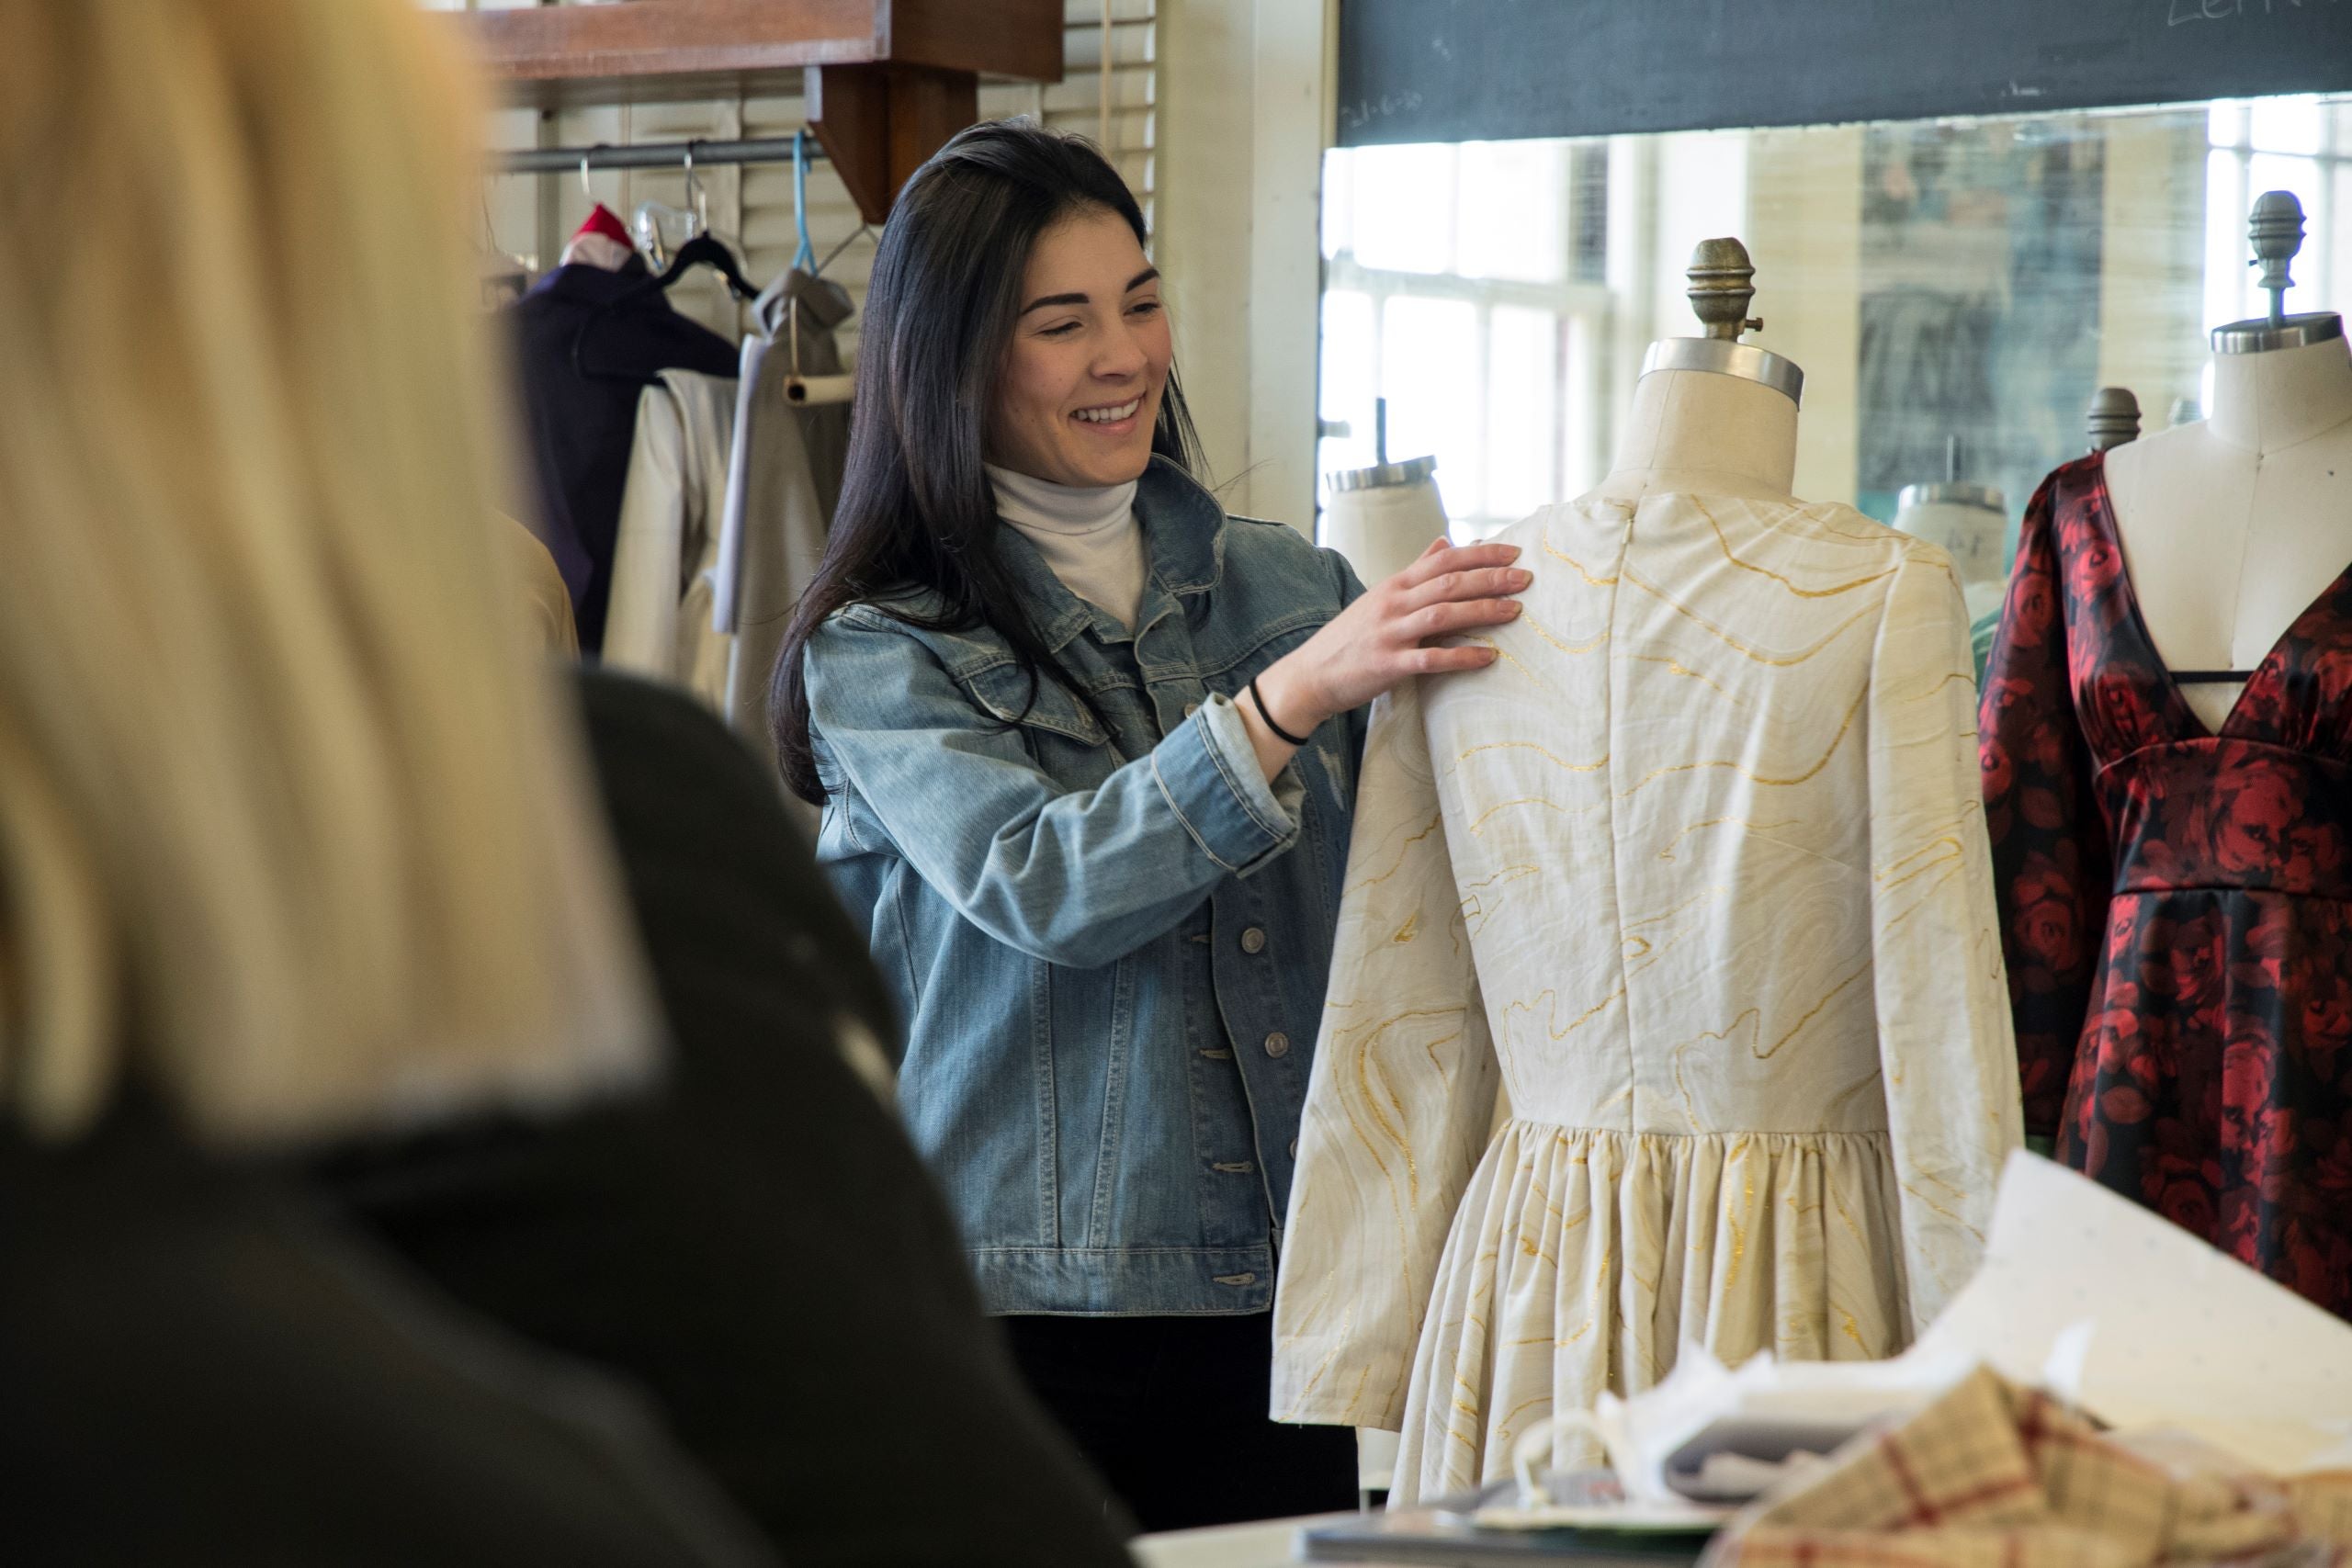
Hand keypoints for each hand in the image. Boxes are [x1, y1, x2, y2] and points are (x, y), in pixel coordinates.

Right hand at [1257, 537, 1527, 734]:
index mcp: (1395, 584)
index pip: (1443, 560)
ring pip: (1443, 615)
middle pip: (1449, 583)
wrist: (1311, 674)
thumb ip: (1416, 569)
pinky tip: (1489, 656)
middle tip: (1525, 579)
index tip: (1513, 553)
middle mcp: (1394, 603)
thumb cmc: (1351, 636)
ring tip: (1515, 611)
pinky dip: (1462, 657)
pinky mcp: (1388, 665)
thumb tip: (1445, 541)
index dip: (1480, 555)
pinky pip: (1431, 659)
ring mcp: (1390, 633)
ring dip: (1482, 610)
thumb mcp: (1381, 595)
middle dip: (1490, 578)